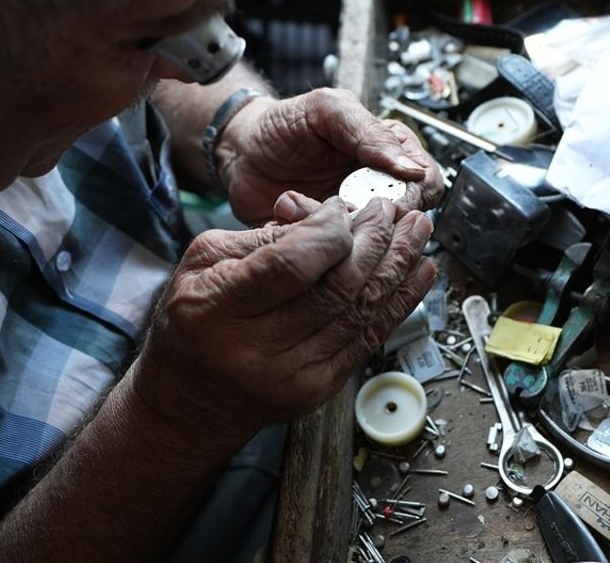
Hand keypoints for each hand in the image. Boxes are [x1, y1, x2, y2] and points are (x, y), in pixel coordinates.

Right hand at [136, 196, 435, 435]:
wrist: (190, 401)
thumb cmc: (193, 322)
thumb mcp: (202, 264)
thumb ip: (261, 237)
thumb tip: (325, 215)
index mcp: (216, 310)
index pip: (290, 266)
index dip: (327, 231)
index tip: (343, 208)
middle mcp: (257, 350)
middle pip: (336, 287)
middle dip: (375, 241)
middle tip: (393, 209)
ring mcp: (293, 376)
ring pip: (361, 311)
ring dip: (398, 266)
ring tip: (418, 231)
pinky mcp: (319, 389)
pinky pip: (369, 338)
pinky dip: (400, 301)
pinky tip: (419, 272)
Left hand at [215, 88, 443, 223]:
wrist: (240, 149)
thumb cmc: (285, 123)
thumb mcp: (328, 110)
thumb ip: (370, 133)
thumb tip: (411, 169)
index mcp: (390, 157)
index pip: (427, 186)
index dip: (409, 197)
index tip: (381, 198)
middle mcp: (376, 193)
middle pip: (401, 222)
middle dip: (363, 217)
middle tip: (331, 203)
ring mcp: (351, 222)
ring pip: (365, 245)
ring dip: (329, 230)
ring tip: (292, 205)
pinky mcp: (323, 245)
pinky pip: (331, 258)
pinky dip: (306, 242)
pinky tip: (283, 219)